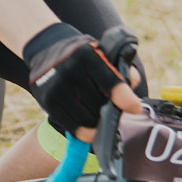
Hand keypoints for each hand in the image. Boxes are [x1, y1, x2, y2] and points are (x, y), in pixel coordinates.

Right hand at [23, 25, 139, 142]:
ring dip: (97, 122)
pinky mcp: (48, 102)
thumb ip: (120, 67)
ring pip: (88, 120)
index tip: (135, 108)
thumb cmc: (81, 55)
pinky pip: (73, 127)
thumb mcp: (100, 52)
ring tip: (98, 114)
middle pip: (101, 106)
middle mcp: (70, 70)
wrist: (46, 50)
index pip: (110, 82)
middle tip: (109, 106)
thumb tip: (132, 83)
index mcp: (87, 55)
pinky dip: (85, 131)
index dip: (125, 98)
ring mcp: (57, 87)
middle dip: (109, 110)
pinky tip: (88, 127)